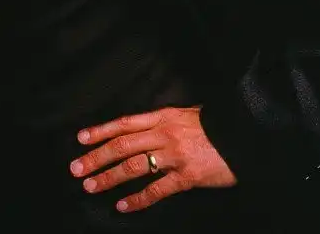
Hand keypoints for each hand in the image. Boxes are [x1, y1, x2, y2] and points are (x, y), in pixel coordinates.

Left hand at [70, 105, 235, 213]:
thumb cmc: (216, 125)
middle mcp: (164, 134)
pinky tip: (123, 206)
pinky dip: (138, 199)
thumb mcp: (186, 114)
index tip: (81, 139)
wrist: (243, 136)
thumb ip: (163, 123)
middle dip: (97, 157)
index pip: (125, 123)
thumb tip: (141, 131)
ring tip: (91, 186)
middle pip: (123, 146)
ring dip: (109, 178)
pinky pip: (156, 190)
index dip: (101, 131)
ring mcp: (174, 156)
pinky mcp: (186, 177)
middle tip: (76, 169)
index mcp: (163, 116)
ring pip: (133, 167)